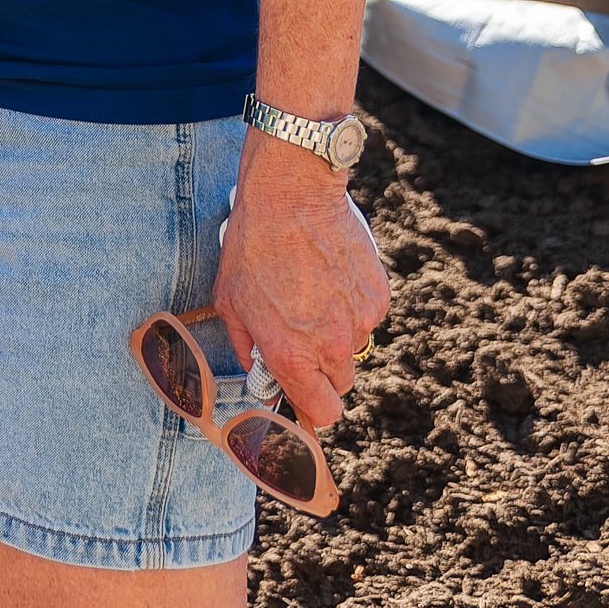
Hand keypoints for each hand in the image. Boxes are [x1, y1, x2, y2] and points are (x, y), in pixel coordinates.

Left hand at [212, 145, 389, 432]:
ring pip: (355, 347)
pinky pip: (368, 316)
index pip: (323, 412)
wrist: (291, 194)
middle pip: (341, 384)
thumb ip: (246, 346)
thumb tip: (257, 366)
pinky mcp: (378, 294)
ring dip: (339, 334)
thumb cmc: (253, 246)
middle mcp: (332, 345)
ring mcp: (360, 319)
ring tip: (315, 294)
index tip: (302, 390)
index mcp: (293, 356)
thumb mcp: (230, 301)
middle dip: (323, 369)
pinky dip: (353, 305)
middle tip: (303, 335)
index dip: (312, 405)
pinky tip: (332, 275)